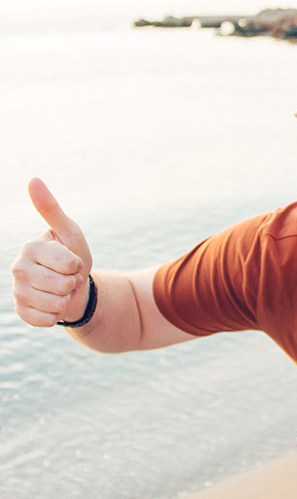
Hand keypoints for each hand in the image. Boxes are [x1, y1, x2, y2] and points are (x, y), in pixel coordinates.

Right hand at [10, 178, 93, 326]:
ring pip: (55, 304)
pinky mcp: (20, 311)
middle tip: (67, 278)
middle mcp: (17, 268)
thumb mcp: (70, 233)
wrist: (72, 287)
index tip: (71, 261)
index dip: (77, 265)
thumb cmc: (72, 256)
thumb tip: (33, 179)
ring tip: (61, 291)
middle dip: (72, 284)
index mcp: (29, 247)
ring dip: (66, 300)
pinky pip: (46, 319)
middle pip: (61, 285)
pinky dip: (56, 315)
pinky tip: (52, 305)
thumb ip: (52, 210)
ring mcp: (17, 291)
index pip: (67, 263)